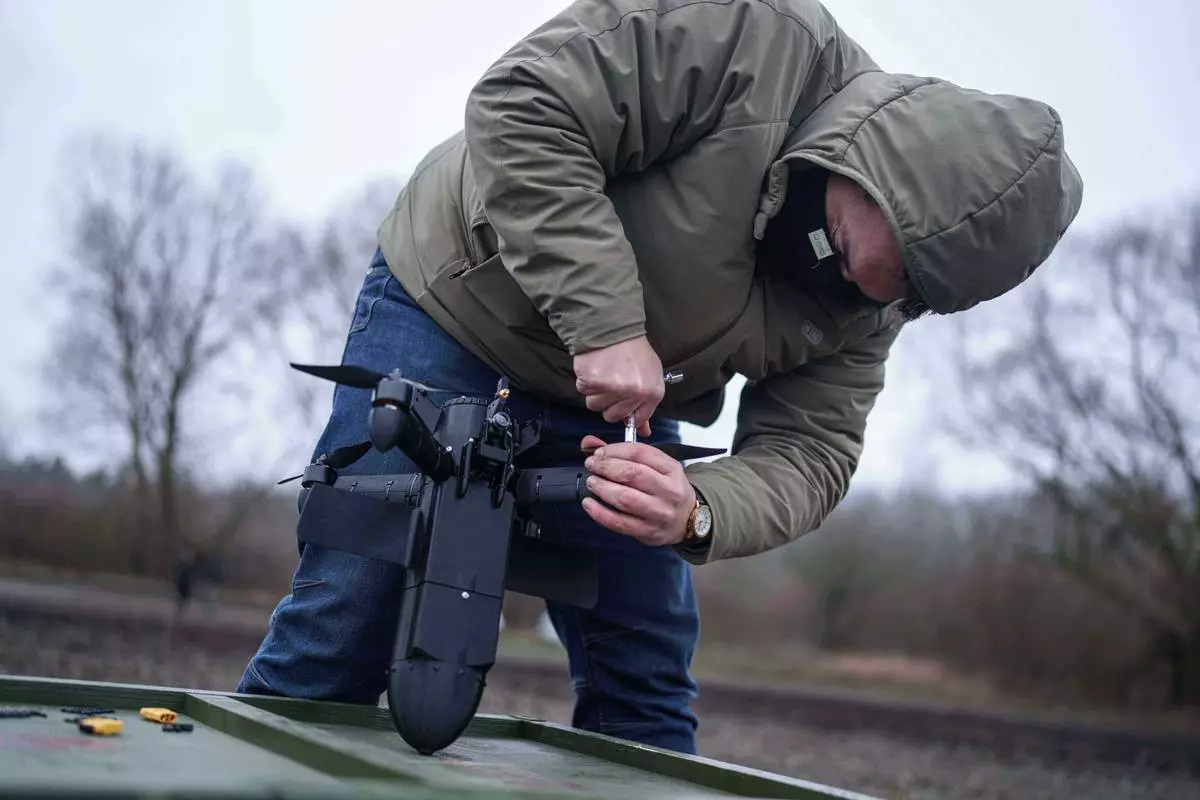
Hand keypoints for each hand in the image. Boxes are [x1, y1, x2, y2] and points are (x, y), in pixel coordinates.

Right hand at [573, 336, 663, 435]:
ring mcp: (611, 388)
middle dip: (611, 403)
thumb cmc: (634, 350)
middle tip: (613, 384)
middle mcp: (633, 393)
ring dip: (596, 393)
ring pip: (595, 406)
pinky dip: (586, 383)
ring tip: (604, 374)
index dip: (629, 413)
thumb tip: (644, 431)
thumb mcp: (650, 376)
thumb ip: (646, 404)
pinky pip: (584, 392)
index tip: (624, 403)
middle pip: (613, 416)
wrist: (614, 328)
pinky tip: (595, 369)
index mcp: (652, 392)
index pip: (638, 419)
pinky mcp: (591, 381)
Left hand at [579, 435, 695, 546]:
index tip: (599, 452)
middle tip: (591, 465)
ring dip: (602, 488)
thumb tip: (589, 443)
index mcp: (671, 469)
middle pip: (632, 474)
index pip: (640, 453)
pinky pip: (619, 523)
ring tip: (591, 482)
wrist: (688, 520)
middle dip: (606, 467)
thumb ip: (623, 453)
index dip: (614, 450)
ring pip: (625, 498)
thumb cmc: (667, 490)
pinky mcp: (648, 531)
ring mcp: (659, 513)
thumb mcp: (656, 467)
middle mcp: (669, 491)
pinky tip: (589, 504)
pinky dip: (600, 513)